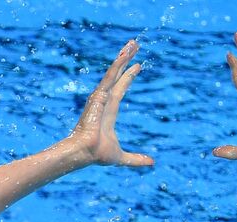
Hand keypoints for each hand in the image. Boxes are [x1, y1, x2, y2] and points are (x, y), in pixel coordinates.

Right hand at [61, 40, 152, 167]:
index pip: (120, 90)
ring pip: (114, 72)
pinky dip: (117, 64)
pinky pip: (110, 76)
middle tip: (134, 46)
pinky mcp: (98, 95)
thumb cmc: (97, 155)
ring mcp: (100, 97)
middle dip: (126, 61)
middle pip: (117, 76)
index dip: (128, 78)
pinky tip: (125, 53)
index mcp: (108, 112)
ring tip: (133, 43)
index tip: (137, 67)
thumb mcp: (122, 157)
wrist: (85, 152)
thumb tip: (151, 163)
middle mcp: (104, 101)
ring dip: (124, 57)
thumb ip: (136, 159)